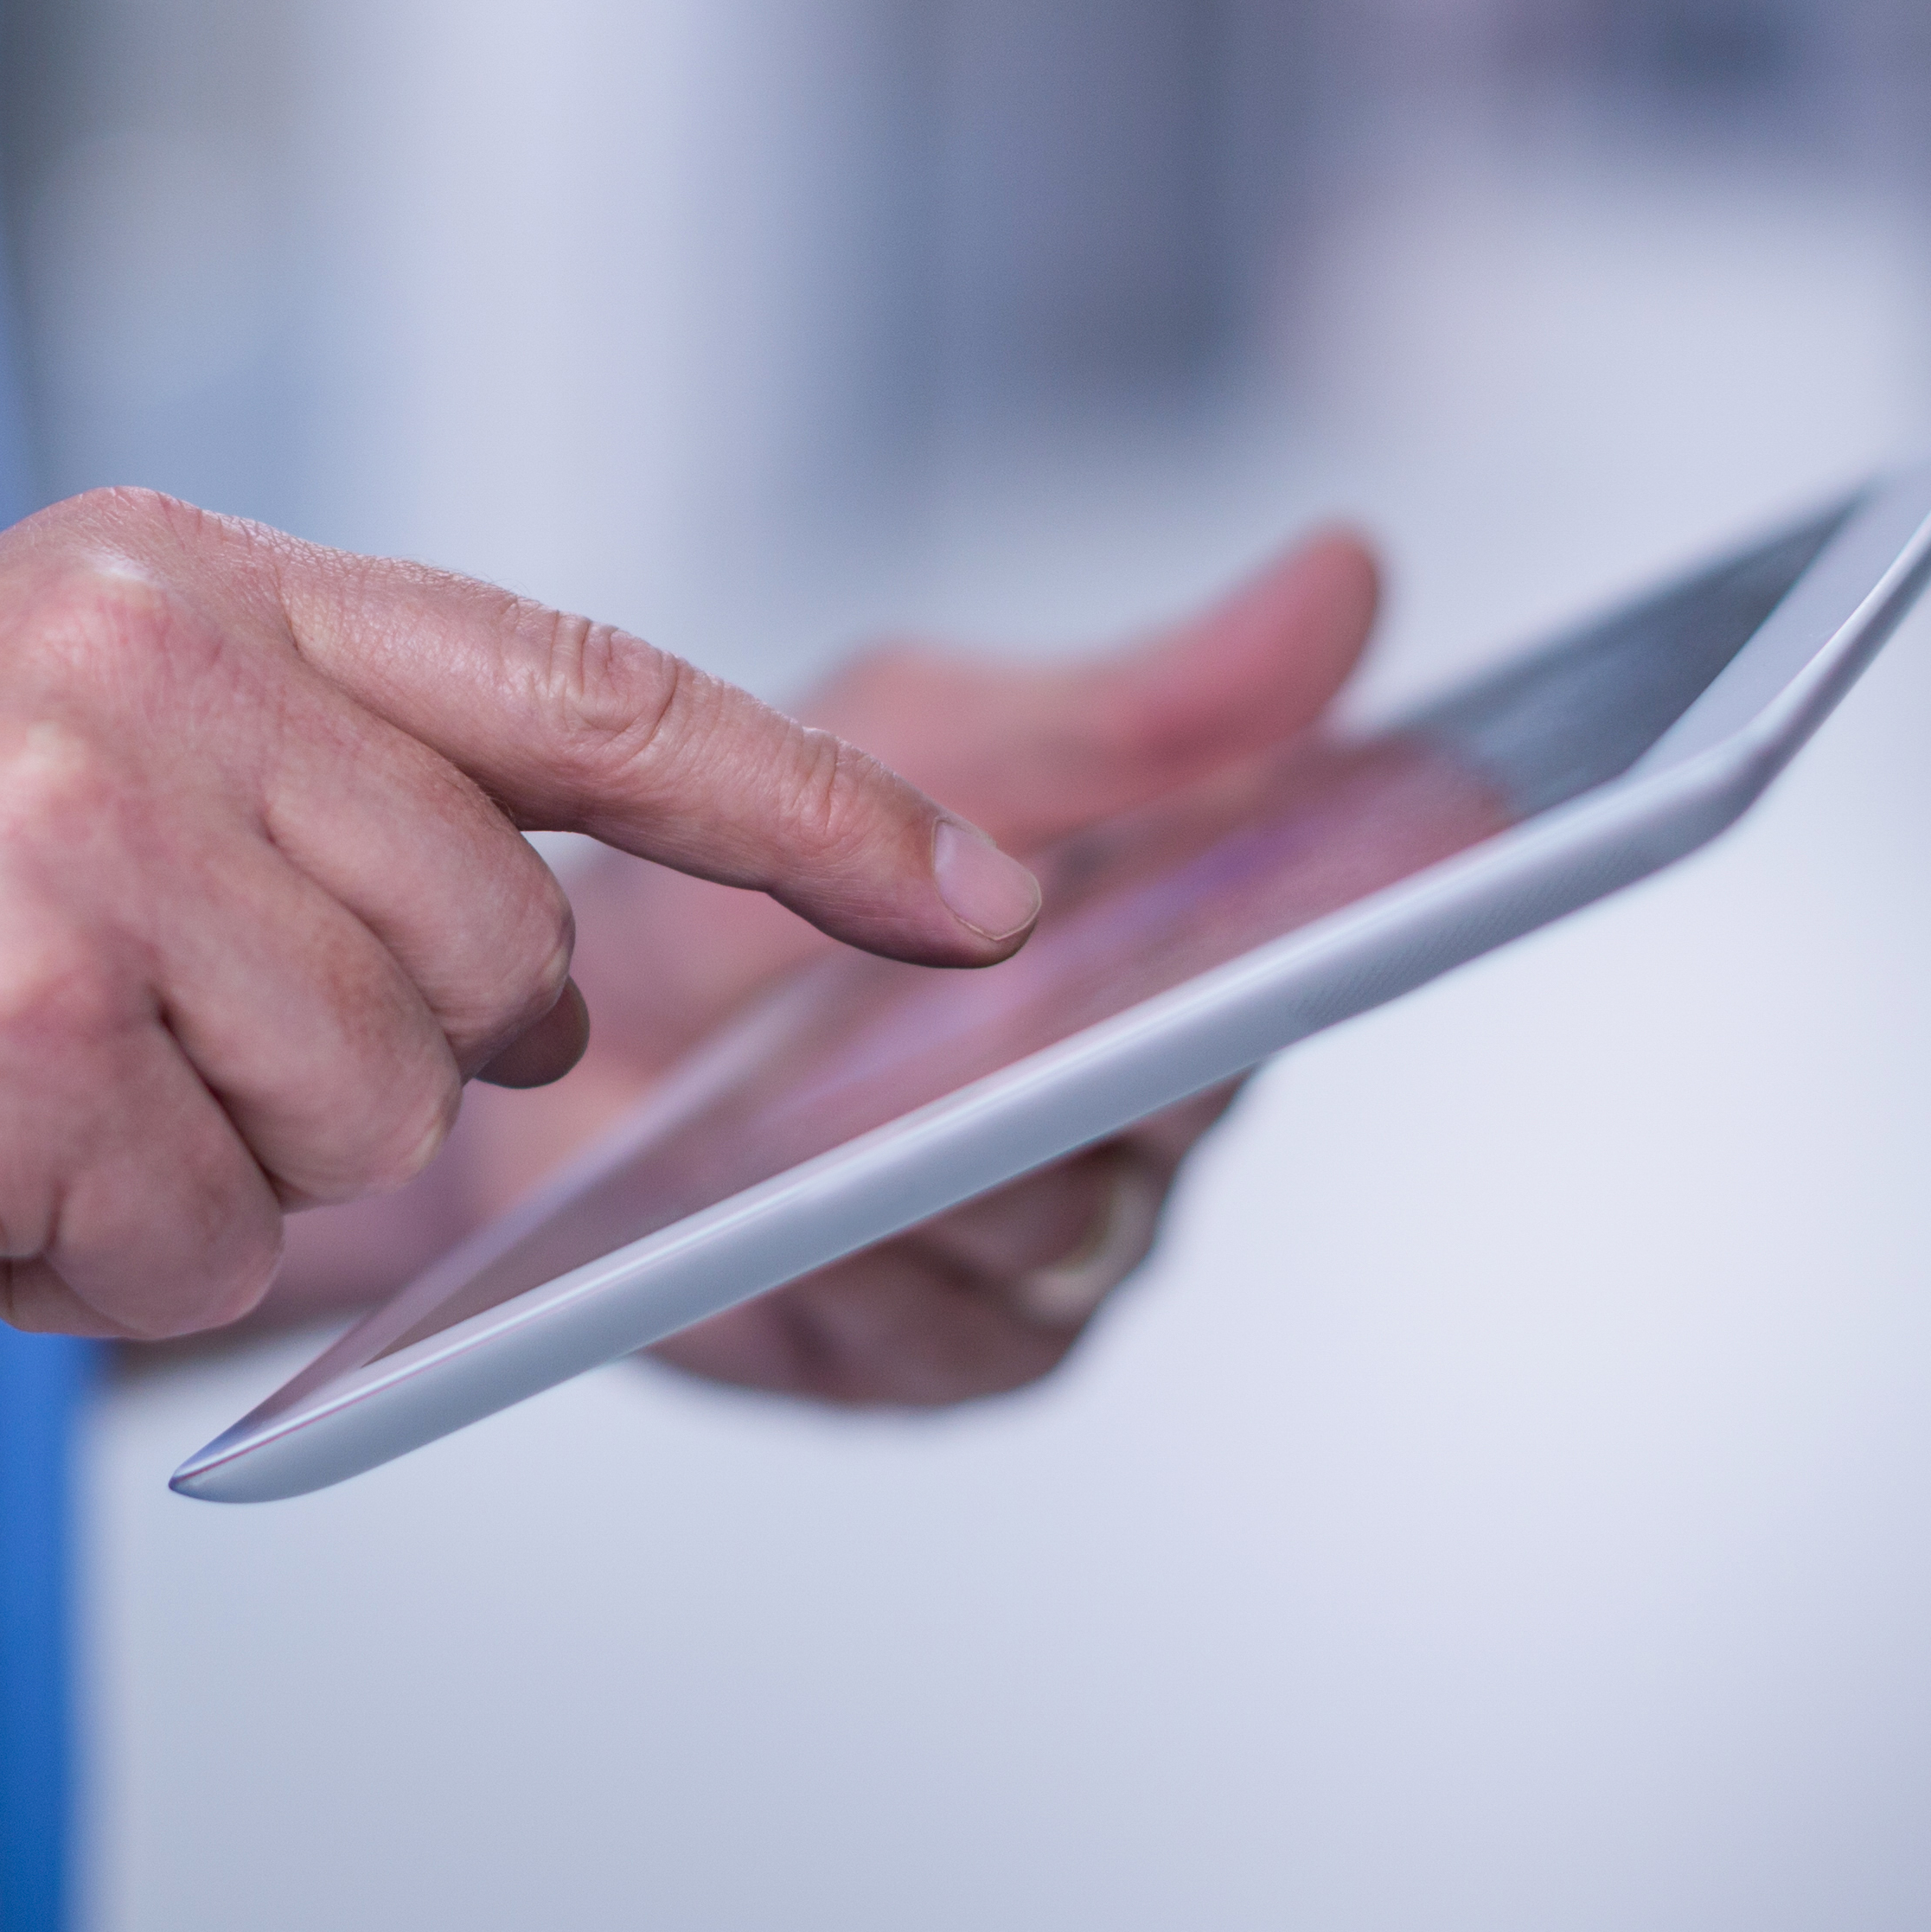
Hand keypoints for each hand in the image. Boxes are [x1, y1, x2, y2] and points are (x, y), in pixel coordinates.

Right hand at [0, 490, 1051, 1389]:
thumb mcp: (10, 750)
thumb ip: (280, 794)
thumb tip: (538, 945)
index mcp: (165, 584)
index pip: (573, 687)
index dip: (807, 809)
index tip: (985, 894)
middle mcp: (142, 672)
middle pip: (492, 966)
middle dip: (356, 1082)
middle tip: (124, 1072)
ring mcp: (74, 837)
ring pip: (366, 1126)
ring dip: (194, 1188)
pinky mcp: (5, 1026)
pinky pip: (197, 1248)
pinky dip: (77, 1277)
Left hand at [388, 527, 1381, 1407]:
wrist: (529, 1040)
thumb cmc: (742, 879)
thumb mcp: (926, 737)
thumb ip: (1135, 702)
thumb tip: (1348, 575)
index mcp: (1183, 948)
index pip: (1312, 927)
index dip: (1352, 887)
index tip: (1401, 832)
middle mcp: (1147, 1112)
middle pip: (1189, 1087)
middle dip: (1117, 1025)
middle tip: (1034, 961)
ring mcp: (1056, 1247)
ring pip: (1064, 1214)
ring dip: (963, 1147)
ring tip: (871, 1083)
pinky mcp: (942, 1355)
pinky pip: (945, 1323)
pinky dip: (869, 1258)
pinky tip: (804, 1211)